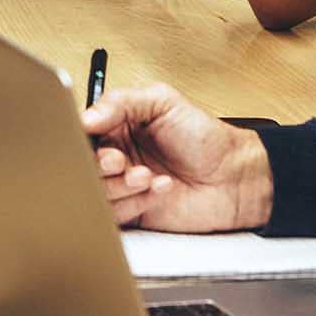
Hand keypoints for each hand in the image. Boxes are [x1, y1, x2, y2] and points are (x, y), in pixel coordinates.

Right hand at [80, 83, 273, 231]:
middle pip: (84, 163)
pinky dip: (136, 201)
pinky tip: (161, 189)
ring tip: (147, 175)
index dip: (81, 135)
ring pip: (97, 190)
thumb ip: (121, 101)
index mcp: (116, 125)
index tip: (89, 134)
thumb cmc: (205, 137)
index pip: (82, 130)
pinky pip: (116, 213)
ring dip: (121, 184)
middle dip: (98, 164)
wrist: (234, 176)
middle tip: (118, 160)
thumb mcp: (163, 101)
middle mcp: (117, 154)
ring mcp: (124, 184)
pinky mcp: (134, 210)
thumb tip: (87, 116)